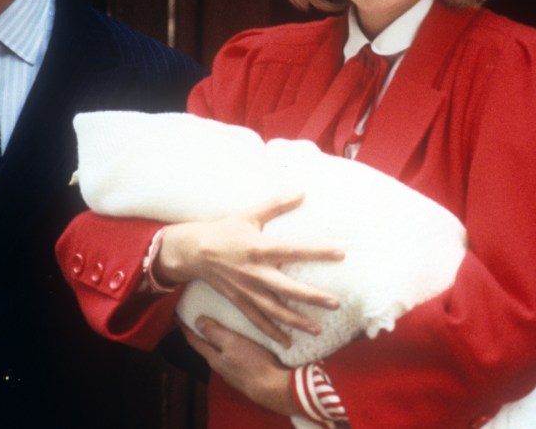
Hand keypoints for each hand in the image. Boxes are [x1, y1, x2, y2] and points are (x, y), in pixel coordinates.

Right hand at [155, 194, 343, 346]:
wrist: (194, 251)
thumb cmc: (225, 230)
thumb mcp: (250, 214)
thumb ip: (276, 205)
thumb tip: (302, 193)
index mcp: (260, 248)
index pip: (294, 250)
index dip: (317, 252)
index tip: (341, 253)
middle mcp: (255, 272)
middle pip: (288, 289)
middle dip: (313, 297)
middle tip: (336, 303)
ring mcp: (247, 290)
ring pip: (275, 310)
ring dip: (296, 321)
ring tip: (318, 328)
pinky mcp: (239, 301)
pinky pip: (257, 320)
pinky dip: (272, 332)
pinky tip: (288, 342)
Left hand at [182, 316, 296, 416]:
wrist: (276, 389)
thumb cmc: (254, 364)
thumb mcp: (233, 343)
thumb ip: (214, 333)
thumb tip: (197, 321)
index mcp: (214, 358)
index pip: (195, 341)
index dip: (185, 328)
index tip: (176, 317)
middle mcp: (221, 367)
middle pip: (206, 348)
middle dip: (201, 334)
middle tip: (197, 319)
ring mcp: (234, 373)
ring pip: (220, 354)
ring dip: (217, 342)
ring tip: (219, 329)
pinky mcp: (247, 376)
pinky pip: (234, 359)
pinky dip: (231, 349)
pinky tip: (239, 345)